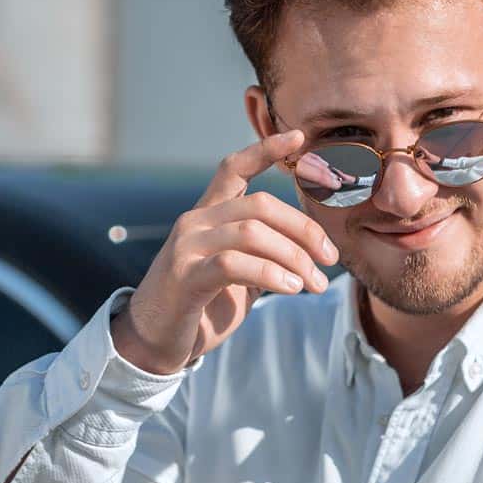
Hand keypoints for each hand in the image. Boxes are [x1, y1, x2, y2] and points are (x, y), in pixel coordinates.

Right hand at [111, 130, 338, 374]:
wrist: (153, 344)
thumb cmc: (199, 309)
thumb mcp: (236, 276)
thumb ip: (262, 254)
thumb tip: (309, 250)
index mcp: (207, 215)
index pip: (234, 168)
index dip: (266, 149)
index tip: (300, 137)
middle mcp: (195, 222)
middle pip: (261, 205)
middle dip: (304, 229)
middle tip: (330, 259)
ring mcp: (187, 247)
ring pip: (253, 232)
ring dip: (294, 258)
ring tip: (314, 284)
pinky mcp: (185, 276)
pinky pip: (235, 263)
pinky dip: (271, 273)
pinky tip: (291, 288)